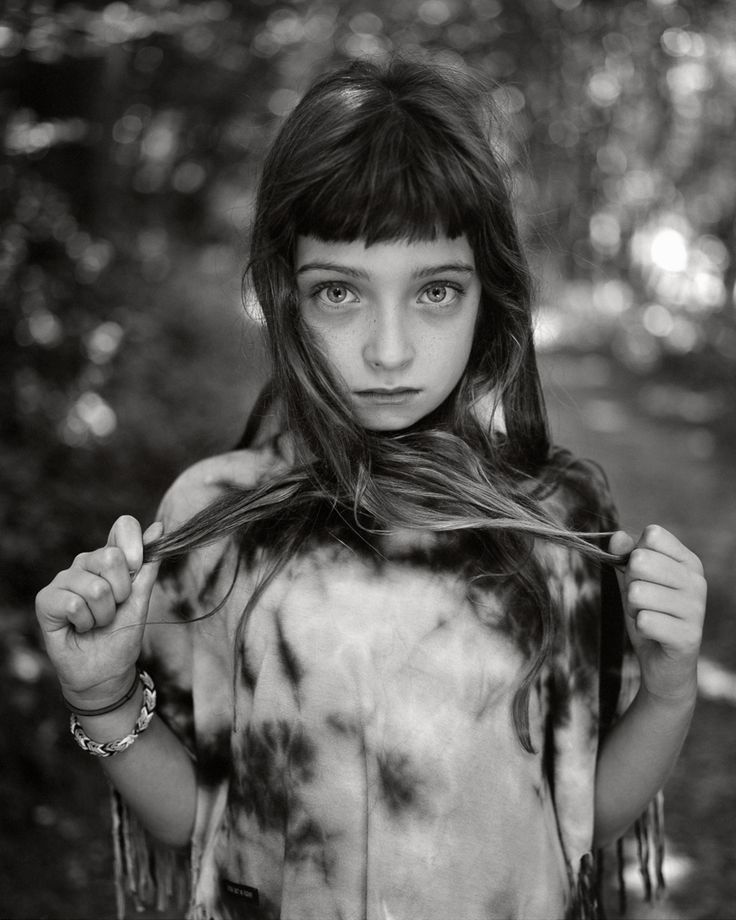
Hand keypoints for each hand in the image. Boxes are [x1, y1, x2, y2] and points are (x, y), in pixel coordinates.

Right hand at [35, 516, 162, 708]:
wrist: (105, 672)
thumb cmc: (122, 634)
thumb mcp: (141, 599)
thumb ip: (148, 565)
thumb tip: (158, 527)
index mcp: (111, 558)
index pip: (124, 526)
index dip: (135, 547)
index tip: (137, 569)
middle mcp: (86, 562)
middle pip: (112, 557)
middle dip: (122, 593)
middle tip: (114, 609)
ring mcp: (64, 579)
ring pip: (95, 587)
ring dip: (104, 614)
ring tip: (97, 622)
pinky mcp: (46, 599)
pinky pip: (74, 604)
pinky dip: (85, 623)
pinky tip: (80, 628)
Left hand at [609, 525, 705, 705]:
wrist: (662, 663)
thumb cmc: (649, 614)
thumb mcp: (632, 580)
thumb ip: (624, 556)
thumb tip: (617, 536)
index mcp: (688, 562)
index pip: (652, 535)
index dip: (633, 555)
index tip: (643, 576)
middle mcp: (697, 581)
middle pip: (640, 561)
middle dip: (630, 584)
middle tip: (642, 602)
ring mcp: (696, 609)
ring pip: (638, 592)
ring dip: (633, 609)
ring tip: (648, 617)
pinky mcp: (689, 636)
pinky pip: (644, 621)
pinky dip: (640, 628)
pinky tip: (653, 634)